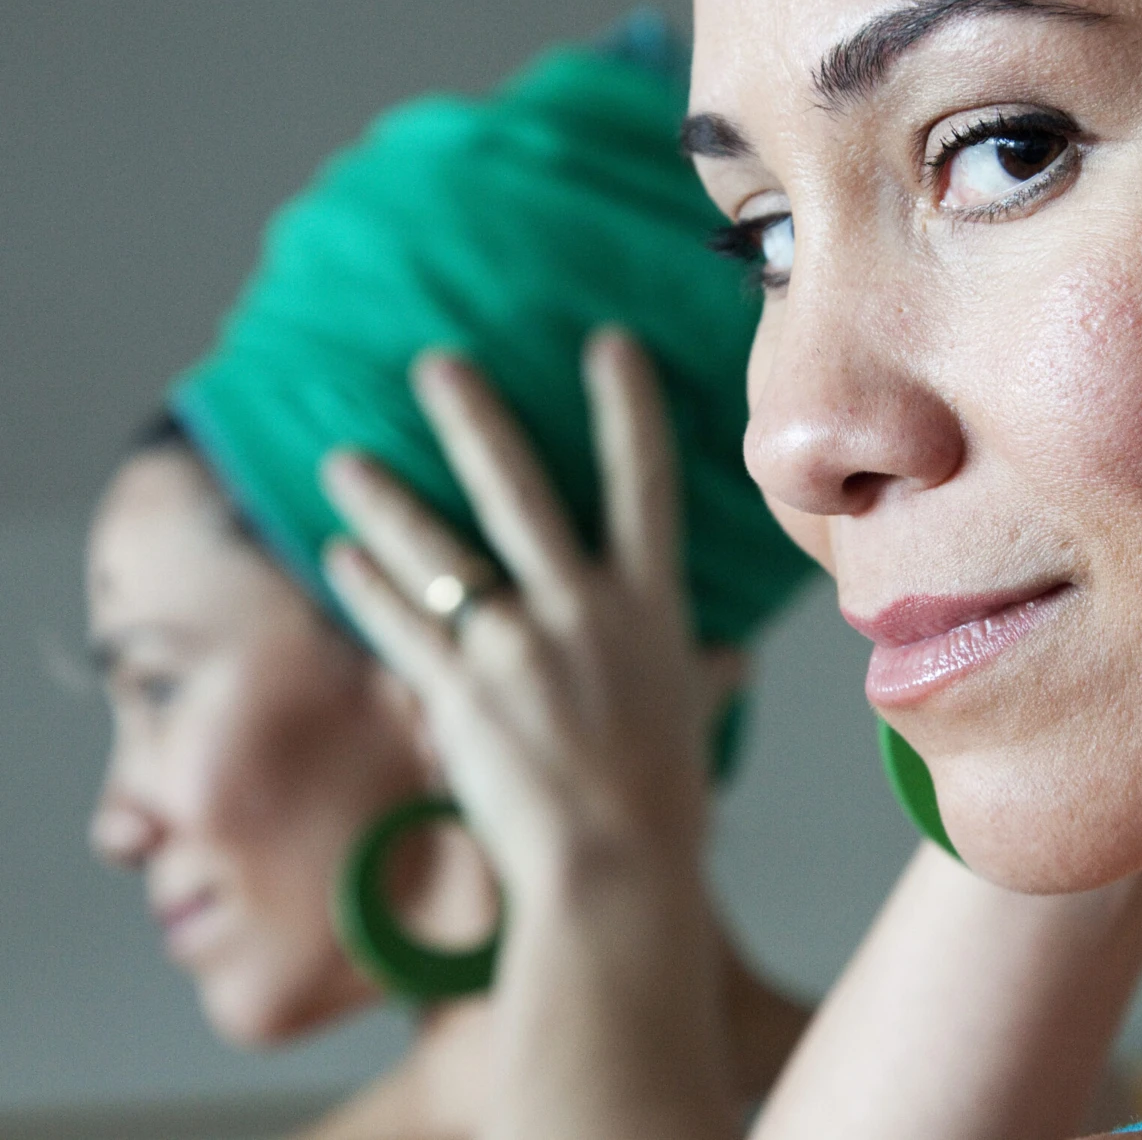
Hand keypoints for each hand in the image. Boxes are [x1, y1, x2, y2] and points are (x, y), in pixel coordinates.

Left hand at [320, 328, 709, 909]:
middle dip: (476, 419)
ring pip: (437, 551)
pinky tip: (337, 556)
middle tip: (436, 364)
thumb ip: (706, 674)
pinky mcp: (456, 694)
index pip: (644, 483)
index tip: (610, 343)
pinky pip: (400, 626)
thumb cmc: (666, 800)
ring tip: (342, 457)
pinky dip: (365, 588)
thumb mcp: (697, 718)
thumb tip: (730, 657)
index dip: (627, 408)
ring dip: (385, 499)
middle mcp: (580, 610)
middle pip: (520, 491)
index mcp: (649, 606)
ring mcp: (513, 648)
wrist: (614, 872)